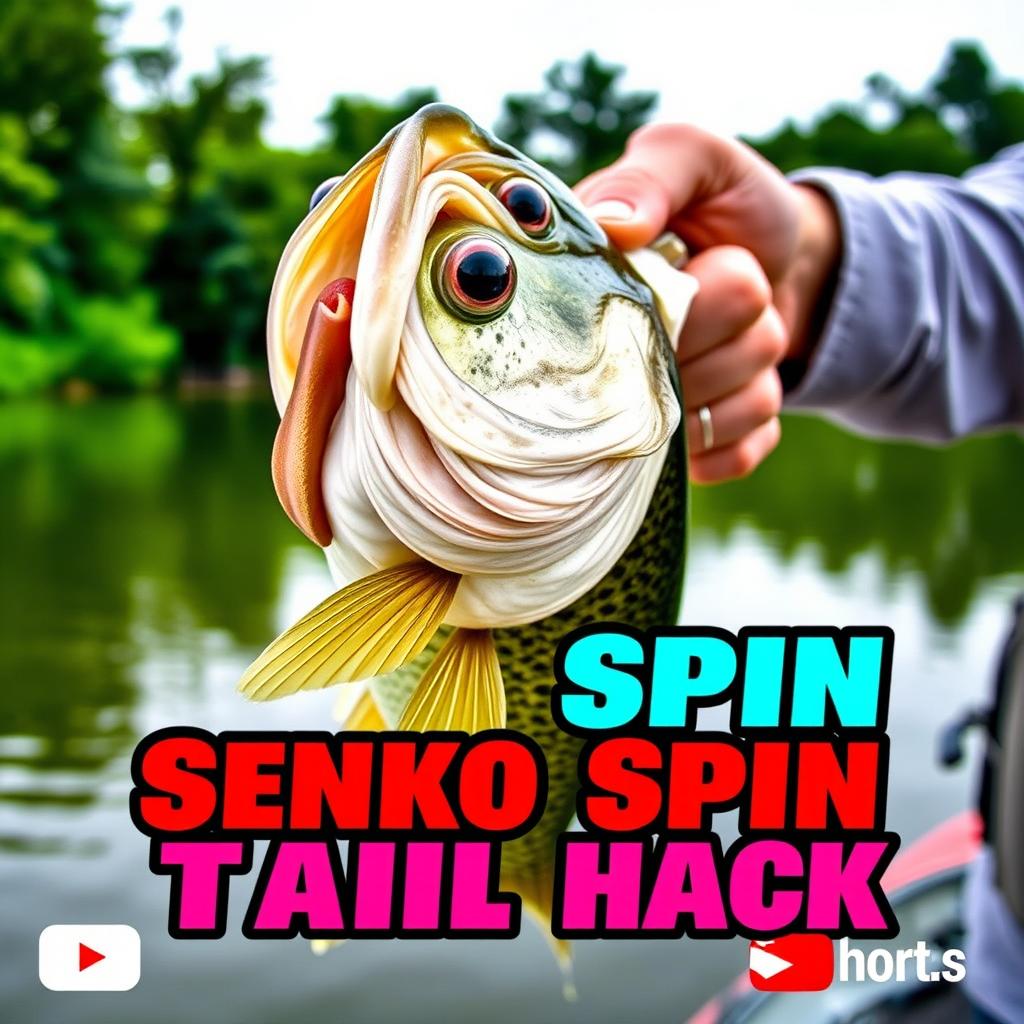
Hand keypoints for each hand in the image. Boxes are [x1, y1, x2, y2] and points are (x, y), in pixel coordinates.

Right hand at [576, 124, 839, 482]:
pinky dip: (752, 417)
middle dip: (725, 321)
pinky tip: (744, 379)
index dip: (660, 305)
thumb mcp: (695, 158)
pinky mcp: (687, 453)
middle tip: (732, 280)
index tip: (687, 265)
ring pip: (706, 417)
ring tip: (740, 323)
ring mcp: (641, 418)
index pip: (600, 331)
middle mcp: (599, 363)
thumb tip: (615, 228)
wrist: (797, 259)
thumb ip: (652, 177)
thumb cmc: (733, 203)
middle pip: (668, 375)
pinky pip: (725, 458)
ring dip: (749, 364)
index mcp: (581, 294)